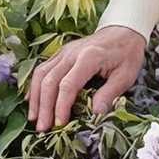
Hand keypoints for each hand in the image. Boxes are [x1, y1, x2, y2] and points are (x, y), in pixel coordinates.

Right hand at [26, 24, 147, 130]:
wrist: (124, 30)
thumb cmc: (127, 54)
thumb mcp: (125, 76)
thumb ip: (110, 94)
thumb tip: (96, 114)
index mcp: (89, 58)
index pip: (68, 85)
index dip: (61, 106)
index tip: (59, 124)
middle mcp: (71, 53)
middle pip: (49, 81)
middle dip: (44, 106)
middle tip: (42, 128)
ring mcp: (63, 52)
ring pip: (41, 74)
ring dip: (35, 98)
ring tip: (33, 118)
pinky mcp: (60, 53)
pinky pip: (42, 69)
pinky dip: (35, 85)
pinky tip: (32, 100)